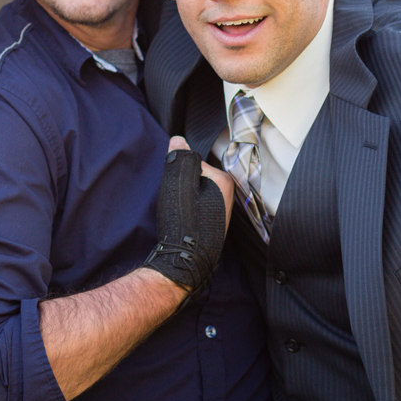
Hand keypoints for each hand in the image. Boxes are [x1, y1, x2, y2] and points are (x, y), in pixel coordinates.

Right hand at [141, 137, 232, 292]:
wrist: (185, 260)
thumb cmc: (183, 221)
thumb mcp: (176, 182)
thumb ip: (180, 158)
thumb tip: (179, 139)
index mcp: (223, 180)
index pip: (195, 162)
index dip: (178, 172)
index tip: (173, 186)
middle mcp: (227, 196)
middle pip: (196, 178)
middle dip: (183, 186)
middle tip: (174, 200)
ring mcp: (221, 213)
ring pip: (196, 194)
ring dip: (184, 199)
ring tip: (176, 211)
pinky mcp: (213, 226)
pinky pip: (198, 208)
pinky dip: (188, 211)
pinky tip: (181, 221)